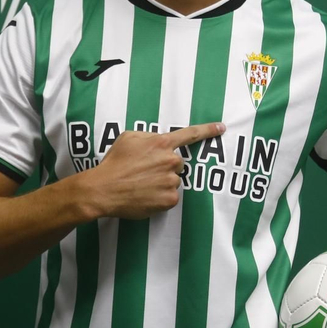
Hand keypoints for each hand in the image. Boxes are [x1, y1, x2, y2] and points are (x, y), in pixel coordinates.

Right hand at [78, 122, 224, 218]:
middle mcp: (170, 161)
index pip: (190, 134)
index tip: (222, 128)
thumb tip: (158, 141)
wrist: (104, 189)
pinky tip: (145, 195)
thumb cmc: (114, 163)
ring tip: (142, 185)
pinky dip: (160, 198)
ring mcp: (171, 181)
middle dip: (165, 167)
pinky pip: (170, 197)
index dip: (208, 130)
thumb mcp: (128, 138)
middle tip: (145, 173)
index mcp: (161, 143)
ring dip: (162, 183)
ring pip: (173, 181)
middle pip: (178, 163)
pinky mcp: (169, 199)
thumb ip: (148, 137)